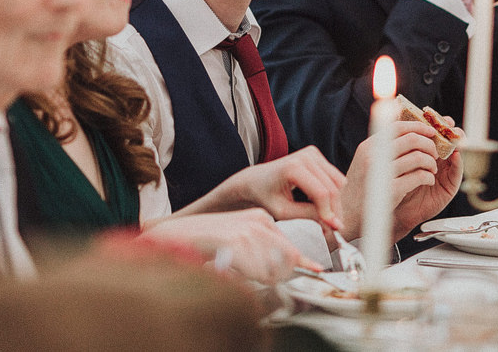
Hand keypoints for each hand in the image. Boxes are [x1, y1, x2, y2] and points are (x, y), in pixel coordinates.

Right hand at [141, 208, 313, 282]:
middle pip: (286, 260)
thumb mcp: (240, 239)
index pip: (290, 246)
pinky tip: (231, 268)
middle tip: (257, 277)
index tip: (319, 270)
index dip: (303, 262)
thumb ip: (263, 249)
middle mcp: (259, 222)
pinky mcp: (237, 242)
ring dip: (259, 279)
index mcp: (261, 218)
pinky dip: (247, 279)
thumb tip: (288, 268)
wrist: (178, 236)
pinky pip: (256, 274)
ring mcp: (249, 231)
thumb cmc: (209, 243)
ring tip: (238, 270)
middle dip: (279, 276)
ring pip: (272, 270)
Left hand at [209, 146, 344, 230]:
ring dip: (335, 202)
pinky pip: (335, 178)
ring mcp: (312, 153)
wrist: (256, 179)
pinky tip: (318, 202)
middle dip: (334, 210)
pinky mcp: (316, 155)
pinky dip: (331, 193)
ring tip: (323, 217)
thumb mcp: (283, 212)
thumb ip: (309, 215)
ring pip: (338, 183)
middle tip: (331, 229)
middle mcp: (305, 156)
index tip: (332, 230)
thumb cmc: (266, 196)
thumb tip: (334, 223)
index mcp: (293, 167)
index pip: (321, 193)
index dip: (329, 213)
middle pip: (333, 188)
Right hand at [339, 120, 461, 243]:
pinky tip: (428, 181)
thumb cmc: (359, 189)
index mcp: (369, 146)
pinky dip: (428, 177)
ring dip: (430, 162)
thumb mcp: (365, 162)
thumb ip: (382, 148)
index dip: (418, 127)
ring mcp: (382, 172)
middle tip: (435, 153)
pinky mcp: (391, 190)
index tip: (431, 131)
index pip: (397, 127)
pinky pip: (419, 176)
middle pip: (411, 139)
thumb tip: (406, 134)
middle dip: (429, 144)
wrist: (347, 214)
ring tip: (432, 169)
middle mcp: (373, 155)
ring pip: (417, 157)